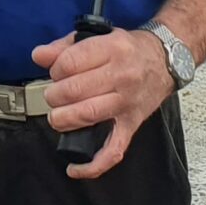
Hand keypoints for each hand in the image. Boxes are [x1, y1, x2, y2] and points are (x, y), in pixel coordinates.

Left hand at [33, 27, 175, 179]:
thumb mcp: (99, 36)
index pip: (70, 62)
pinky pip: (113, 150)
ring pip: (88, 115)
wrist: (166, 62)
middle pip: (74, 90)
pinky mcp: (131, 124)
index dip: (55, 69)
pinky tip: (74, 168)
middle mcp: (121, 76)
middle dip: (55, 95)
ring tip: (58, 116)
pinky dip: (93, 165)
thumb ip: (66, 46)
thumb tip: (39, 55)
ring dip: (63, 119)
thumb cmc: (130, 49)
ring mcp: (127, 103)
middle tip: (54, 95)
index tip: (56, 72)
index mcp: (112, 49)